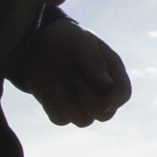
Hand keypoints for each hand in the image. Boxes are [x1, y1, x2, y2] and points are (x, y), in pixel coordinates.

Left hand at [11, 15, 131, 127]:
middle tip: (75, 83)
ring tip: (56, 84)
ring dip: (69, 106)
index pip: (122, 93)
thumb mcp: (77, 39)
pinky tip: (47, 88)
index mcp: (109, 70)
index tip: (104, 101)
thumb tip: (107, 84)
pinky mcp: (60, 107)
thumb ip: (92, 59)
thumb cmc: (62, 35)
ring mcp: (79, 101)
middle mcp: (98, 89)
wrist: (34, 41)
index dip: (116, 100)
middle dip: (91, 104)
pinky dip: (53, 106)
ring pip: (83, 121)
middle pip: (106, 114)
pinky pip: (61, 120)